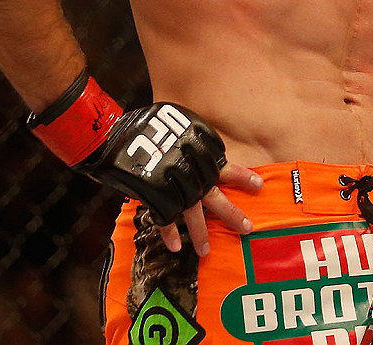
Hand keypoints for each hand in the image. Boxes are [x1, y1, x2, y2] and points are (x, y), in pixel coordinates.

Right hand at [27, 73, 261, 252]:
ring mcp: (172, 187)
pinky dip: (168, 233)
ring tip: (206, 251)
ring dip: (200, 233)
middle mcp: (188, 171)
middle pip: (214, 195)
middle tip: (248, 228)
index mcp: (197, 151)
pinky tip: (174, 247)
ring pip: (192, 214)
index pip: (224, 167)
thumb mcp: (176, 121)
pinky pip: (164, 219)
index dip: (241, 177)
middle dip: (231, 212)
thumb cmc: (146, 123)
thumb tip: (206, 148)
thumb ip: (192, 139)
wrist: (114, 136)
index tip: (258, 186)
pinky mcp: (154, 197)